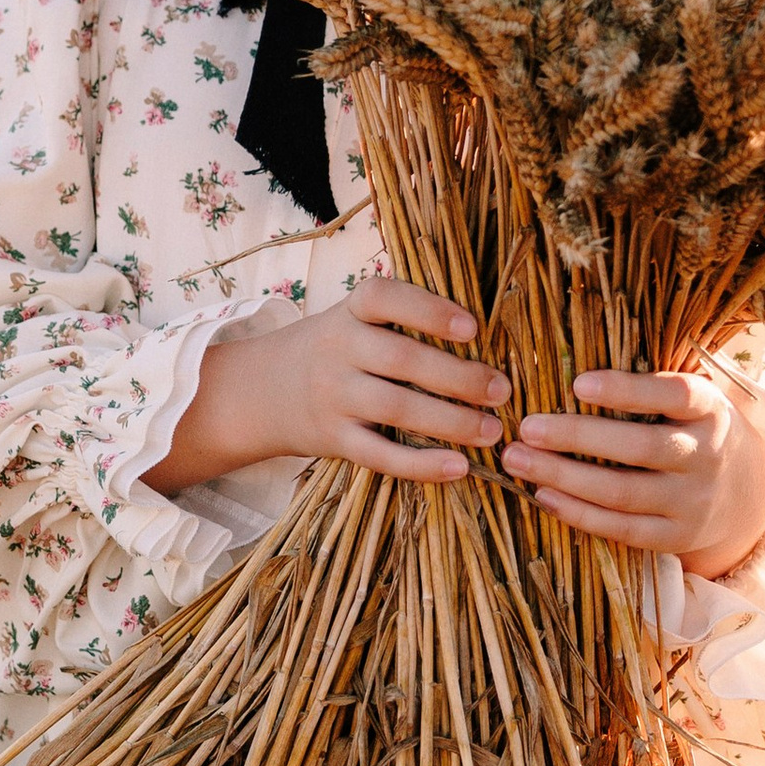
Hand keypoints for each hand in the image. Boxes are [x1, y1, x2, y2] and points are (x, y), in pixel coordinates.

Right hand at [145, 277, 507, 493]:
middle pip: (401, 360)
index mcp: (349, 311)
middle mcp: (337, 349)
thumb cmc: (334, 349)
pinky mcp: (333, 439)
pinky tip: (459, 468)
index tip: (473, 328)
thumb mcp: (354, 318)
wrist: (262, 391)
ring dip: (450, 422)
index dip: (429, 311)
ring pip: (395, 409)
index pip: (385, 297)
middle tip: (502, 390)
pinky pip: (379, 455)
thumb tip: (488, 332)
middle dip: (458, 377)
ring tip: (492, 431)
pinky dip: (421, 465)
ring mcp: (333, 396)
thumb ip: (403, 317)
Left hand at [501, 368, 764, 579]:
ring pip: (624, 493)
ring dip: (564, 477)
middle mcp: (707, 455)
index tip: (577, 384)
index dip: (627, 390)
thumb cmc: (692, 430)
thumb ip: (647, 387)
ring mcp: (694, 501)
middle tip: (526, 427)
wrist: (745, 493)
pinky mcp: (677, 537)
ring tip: (517, 461)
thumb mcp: (690, 401)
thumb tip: (566, 371)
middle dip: (577, 437)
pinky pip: (622, 529)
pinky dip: (578, 513)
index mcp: (710, 409)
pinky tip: (543, 495)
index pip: (674, 395)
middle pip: (641, 447)